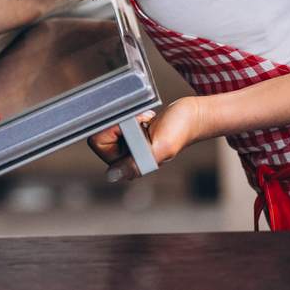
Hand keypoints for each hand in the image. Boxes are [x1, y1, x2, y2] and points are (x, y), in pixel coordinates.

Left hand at [87, 96, 206, 181]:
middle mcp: (124, 157)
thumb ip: (136, 164)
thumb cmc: (180, 131)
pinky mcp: (130, 132)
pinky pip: (117, 117)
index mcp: (128, 165)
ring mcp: (127, 144)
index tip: (130, 125)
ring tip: (144, 120)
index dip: (110, 129)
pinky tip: (145, 118)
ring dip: (126, 116)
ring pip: (108, 123)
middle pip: (100, 131)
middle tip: (140, 122)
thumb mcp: (160, 148)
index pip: (98, 142)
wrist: (191, 115)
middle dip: (119, 121)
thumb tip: (111, 176)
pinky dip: (130, 113)